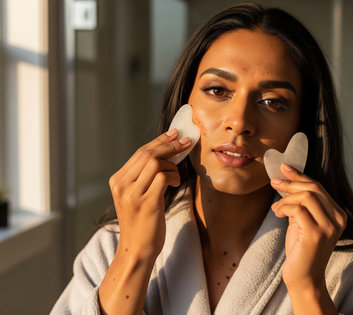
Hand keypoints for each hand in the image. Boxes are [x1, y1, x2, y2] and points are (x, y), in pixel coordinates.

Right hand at [108, 129, 191, 257]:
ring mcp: (132, 194)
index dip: (159, 141)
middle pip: (147, 154)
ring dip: (172, 166)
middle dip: (169, 145)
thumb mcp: (136, 196)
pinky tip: (174, 185)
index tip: (174, 133)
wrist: (137, 249)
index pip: (139, 153)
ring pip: (155, 163)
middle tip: (186, 142)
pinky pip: (163, 177)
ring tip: (175, 178)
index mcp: (117, 181)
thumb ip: (143, 176)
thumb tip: (165, 153)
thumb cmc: (141, 222)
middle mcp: (121, 185)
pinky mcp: (146, 203)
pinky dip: (173, 177)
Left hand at [270, 163, 346, 290]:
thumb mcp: (303, 221)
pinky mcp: (316, 234)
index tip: (284, 168)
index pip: (319, 187)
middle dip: (291, 182)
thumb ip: (301, 203)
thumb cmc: (301, 250)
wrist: (304, 277)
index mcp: (338, 214)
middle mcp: (338, 219)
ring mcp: (329, 227)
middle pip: (314, 188)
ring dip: (286, 198)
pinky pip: (298, 209)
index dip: (300, 175)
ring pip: (306, 196)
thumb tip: (287, 181)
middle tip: (274, 182)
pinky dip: (284, 207)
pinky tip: (278, 214)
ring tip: (276, 208)